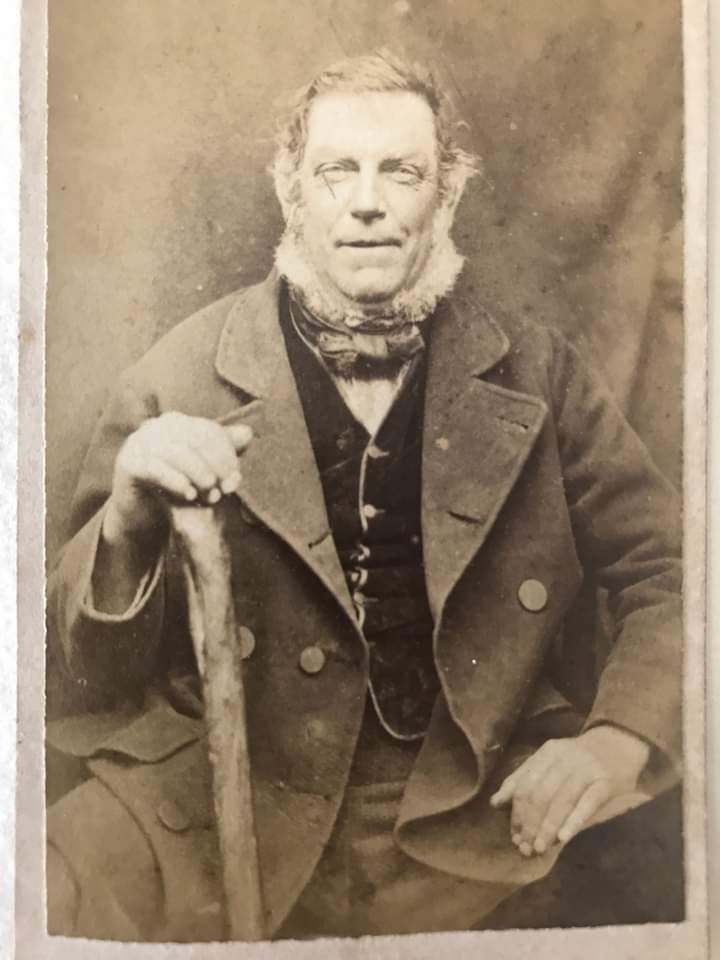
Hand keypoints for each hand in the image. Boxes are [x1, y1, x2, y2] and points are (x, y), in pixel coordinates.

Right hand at [104, 412, 252, 543]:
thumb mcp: (201, 470)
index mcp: (177, 423)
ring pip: (176, 451)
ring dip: (198, 474)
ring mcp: (139, 442)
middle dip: (214, 465)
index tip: (235, 479)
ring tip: (210, 494)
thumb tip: (248, 433)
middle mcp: (157, 427)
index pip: (209, 431)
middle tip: (224, 490)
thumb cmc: (174, 487)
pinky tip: (189, 494)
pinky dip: (175, 480)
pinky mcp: (128, 463)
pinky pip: (154, 467)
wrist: (140, 512)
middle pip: (194, 439)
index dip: (226, 455)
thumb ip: (223, 452)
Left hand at [489, 725, 650, 856]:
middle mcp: (565, 758)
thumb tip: (495, 803)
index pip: (525, 785)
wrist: (620, 743)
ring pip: (561, 801)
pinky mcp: (606, 782)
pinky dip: (573, 821)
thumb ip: (523, 779)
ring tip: (539, 848)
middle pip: (540, 795)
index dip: (517, 813)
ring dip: (548, 828)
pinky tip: (563, 838)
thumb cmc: (580, 757)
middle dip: (530, 824)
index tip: (514, 835)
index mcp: (548, 753)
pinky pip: (587, 804)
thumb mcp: (549, 761)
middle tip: (525, 847)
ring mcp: (586, 770)